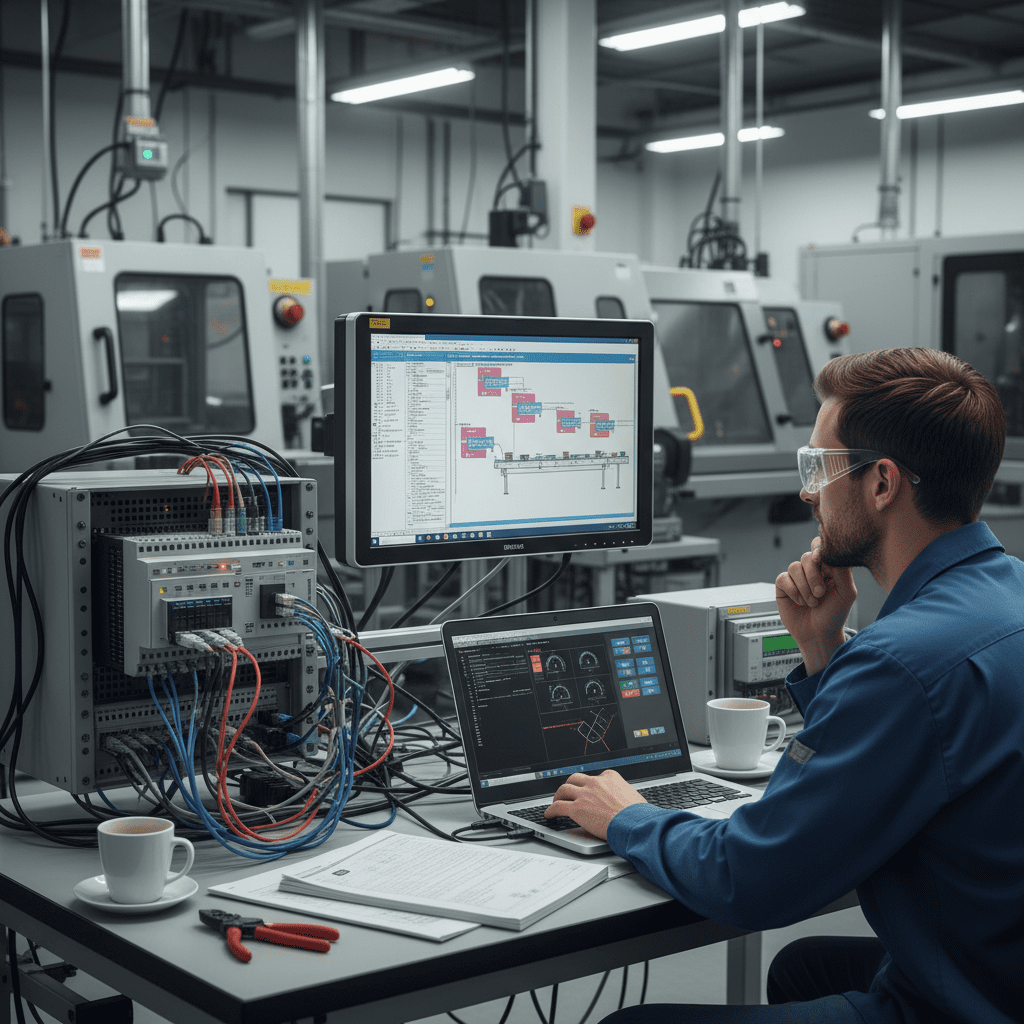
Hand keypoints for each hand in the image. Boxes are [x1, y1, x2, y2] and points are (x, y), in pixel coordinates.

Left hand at [544, 770, 646, 839]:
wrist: (634, 824)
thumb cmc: (638, 815)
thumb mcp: (633, 797)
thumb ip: (623, 796)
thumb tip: (625, 803)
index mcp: (610, 778)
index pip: (595, 777)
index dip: (589, 784)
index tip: (587, 789)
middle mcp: (596, 783)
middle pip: (575, 778)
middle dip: (570, 785)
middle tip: (568, 793)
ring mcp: (585, 794)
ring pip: (564, 789)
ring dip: (558, 795)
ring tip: (556, 801)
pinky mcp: (577, 808)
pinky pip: (558, 807)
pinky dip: (551, 810)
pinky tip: (549, 814)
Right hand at [775, 537, 856, 674]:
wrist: (818, 635)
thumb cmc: (835, 614)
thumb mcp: (846, 592)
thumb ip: (842, 570)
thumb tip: (830, 551)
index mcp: (829, 567)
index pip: (822, 547)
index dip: (819, 549)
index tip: (820, 560)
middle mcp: (812, 569)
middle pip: (807, 556)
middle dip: (813, 576)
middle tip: (820, 594)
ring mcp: (797, 577)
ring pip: (794, 567)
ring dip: (805, 588)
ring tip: (812, 602)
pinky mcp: (784, 586)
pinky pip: (783, 578)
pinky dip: (793, 591)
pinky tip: (800, 602)